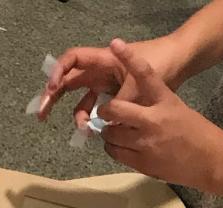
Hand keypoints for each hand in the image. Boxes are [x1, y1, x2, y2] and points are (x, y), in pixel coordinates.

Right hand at [38, 34, 182, 123]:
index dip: (57, 72)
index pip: (72, 60)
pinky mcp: (113, 97)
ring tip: (80, 131)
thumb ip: (120, 104)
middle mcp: (100, 70)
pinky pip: (95, 109)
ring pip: (81, 99)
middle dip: (53, 97)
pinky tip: (91, 132)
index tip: (51, 90)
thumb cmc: (161, 62)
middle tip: (41, 115)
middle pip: (68, 81)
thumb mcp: (139, 85)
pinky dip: (91, 119)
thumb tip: (104, 124)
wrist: (181, 61)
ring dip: (76, 115)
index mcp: (103, 60)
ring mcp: (105, 84)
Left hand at [99, 40, 222, 189]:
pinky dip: (112, 148)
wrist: (209, 159)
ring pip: (111, 134)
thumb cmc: (194, 131)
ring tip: (113, 131)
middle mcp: (153, 121)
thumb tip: (129, 108)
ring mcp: (146, 143)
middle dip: (106, 110)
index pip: (146, 75)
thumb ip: (153, 105)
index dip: (129, 59)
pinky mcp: (141, 163)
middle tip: (105, 112)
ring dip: (108, 132)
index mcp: (165, 101)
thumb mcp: (176, 108)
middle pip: (117, 110)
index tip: (116, 44)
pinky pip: (115, 153)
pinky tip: (119, 146)